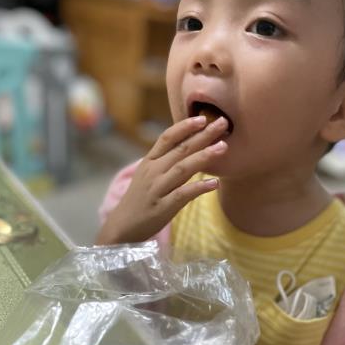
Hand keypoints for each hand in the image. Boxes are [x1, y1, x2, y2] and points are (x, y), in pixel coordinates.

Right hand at [97, 114, 228, 243]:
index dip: (185, 126)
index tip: (203, 117)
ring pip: (183, 168)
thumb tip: (189, 145)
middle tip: (223, 123)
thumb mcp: (147, 175)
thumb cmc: (139, 200)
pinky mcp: (162, 208)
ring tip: (223, 147)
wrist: (121, 226)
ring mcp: (157, 189)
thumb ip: (165, 161)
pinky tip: (215, 183)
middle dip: (203, 135)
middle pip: (180, 149)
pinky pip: (183, 195)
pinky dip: (199, 188)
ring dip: (204, 156)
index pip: (167, 138)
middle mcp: (152, 172)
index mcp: (149, 162)